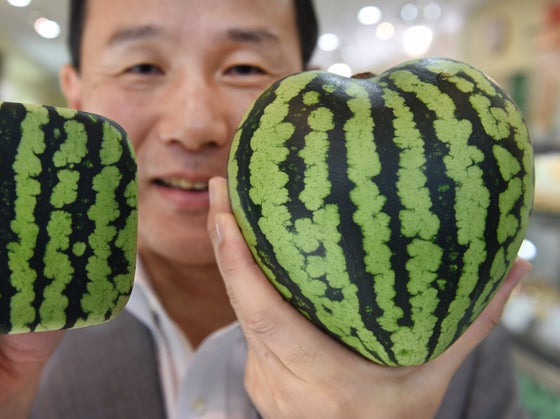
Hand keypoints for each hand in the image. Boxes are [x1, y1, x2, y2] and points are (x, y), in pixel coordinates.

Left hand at [207, 177, 529, 418]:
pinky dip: (242, 283)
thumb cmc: (394, 418)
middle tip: (220, 184)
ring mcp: (263, 378)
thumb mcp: (432, 377)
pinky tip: (243, 247)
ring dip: (228, 257)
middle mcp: (282, 377)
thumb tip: (512, 267)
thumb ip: (468, 325)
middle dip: (223, 241)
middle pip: (239, 303)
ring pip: (237, 310)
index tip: (224, 215)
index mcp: (323, 376)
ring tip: (227, 201)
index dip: (238, 264)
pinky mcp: (256, 374)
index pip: (264, 314)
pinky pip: (244, 321)